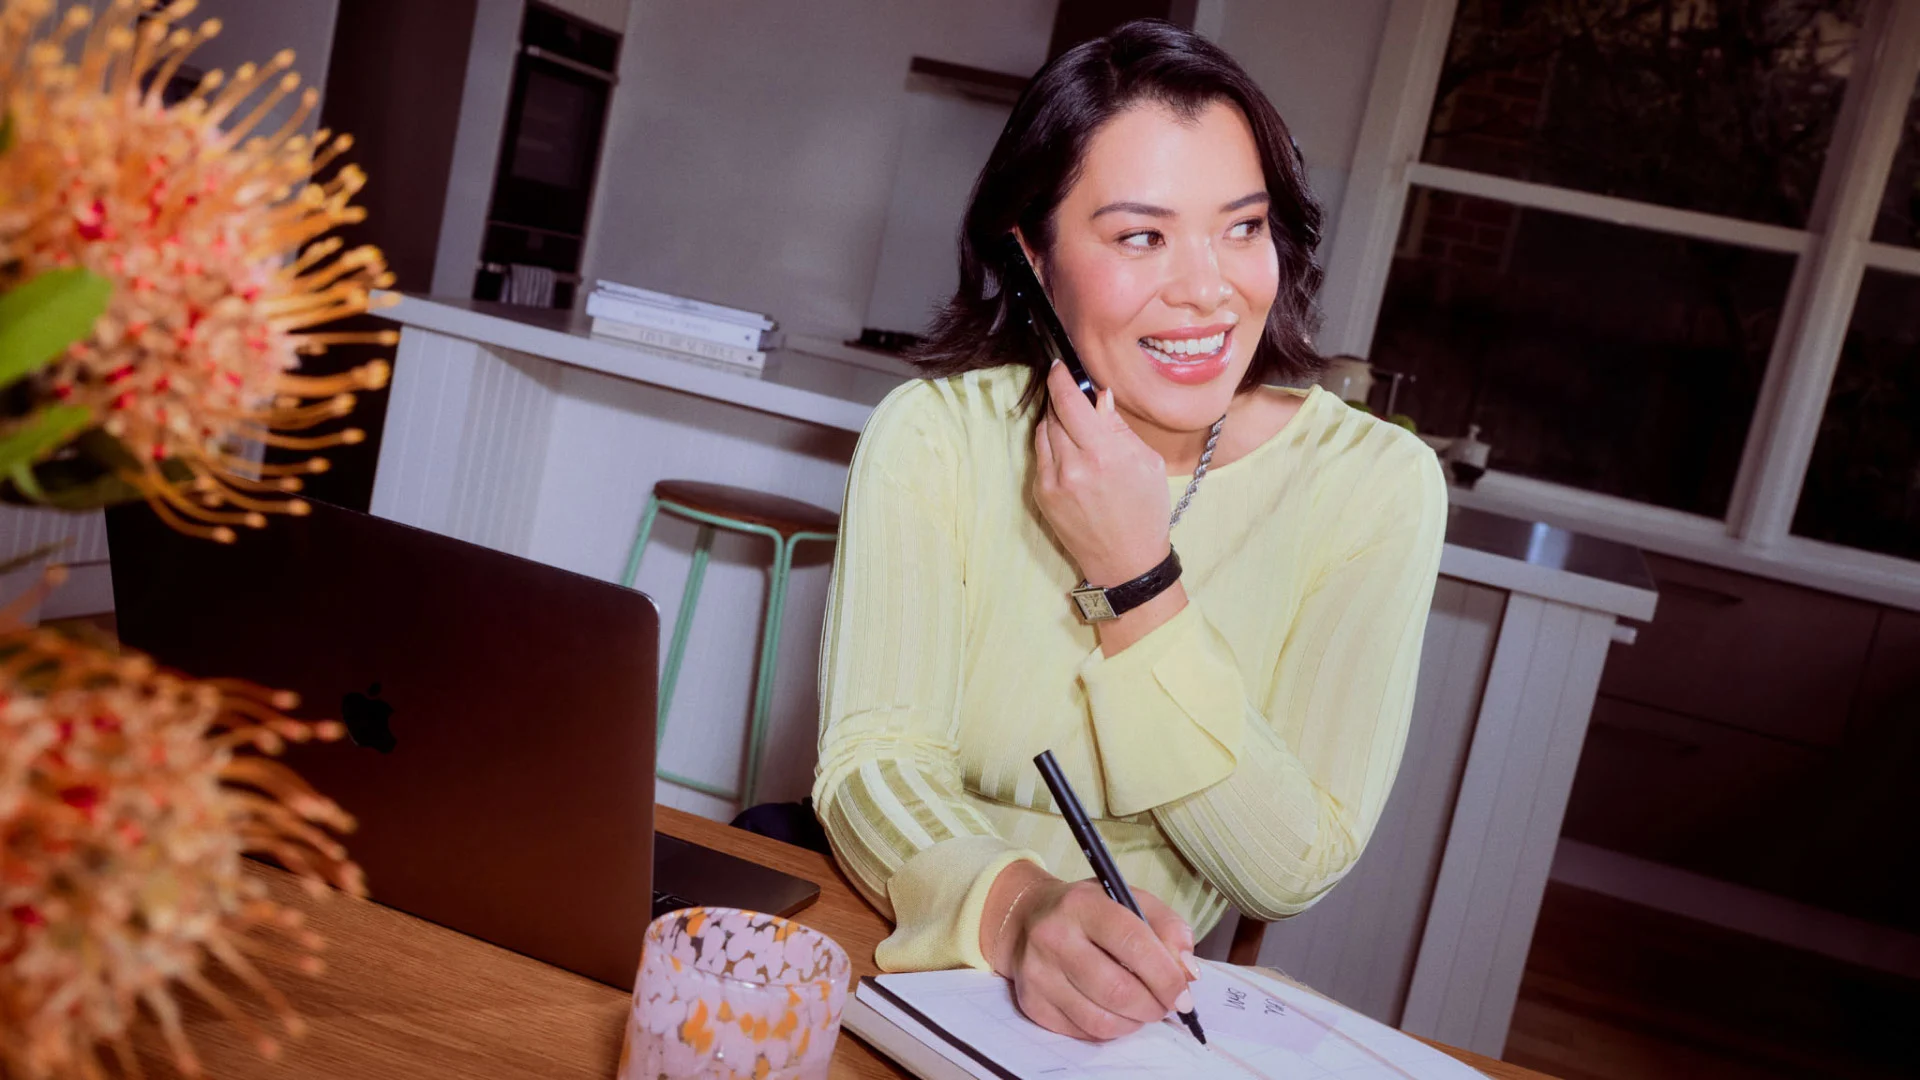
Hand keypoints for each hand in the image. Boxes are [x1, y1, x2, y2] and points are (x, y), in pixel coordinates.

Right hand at [980, 861, 1198, 1041]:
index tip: (1184, 993)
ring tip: (1143, 1009)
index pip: (1132, 942)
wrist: (1026, 918)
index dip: (1165, 975)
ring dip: (1134, 1022)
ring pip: (1100, 1019)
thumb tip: (1187, 971)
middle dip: (1153, 1006)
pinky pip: (1083, 1031)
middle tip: (1166, 1005)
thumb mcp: (1129, 899)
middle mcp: (1053, 937)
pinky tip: (1115, 1012)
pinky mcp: (1032, 1003)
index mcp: (1082, 904)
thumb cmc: (1088, 910)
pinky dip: (1111, 1029)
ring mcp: (1038, 973)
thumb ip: (1167, 927)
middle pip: (1117, 989)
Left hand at [1033, 362, 1171, 586]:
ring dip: (1055, 420)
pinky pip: (1040, 455)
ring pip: (1043, 432)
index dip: (1061, 378)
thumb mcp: (1147, 463)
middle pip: (1053, 413)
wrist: (1126, 561)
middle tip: (1071, 391)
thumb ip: (1118, 427)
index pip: (1070, 402)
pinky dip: (1051, 443)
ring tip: (1073, 422)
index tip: (1059, 366)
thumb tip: (1100, 396)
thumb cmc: (1145, 511)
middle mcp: (1072, 466)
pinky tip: (1068, 448)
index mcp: (1103, 454)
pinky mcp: (1041, 494)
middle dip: (1060, 398)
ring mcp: (1052, 482)